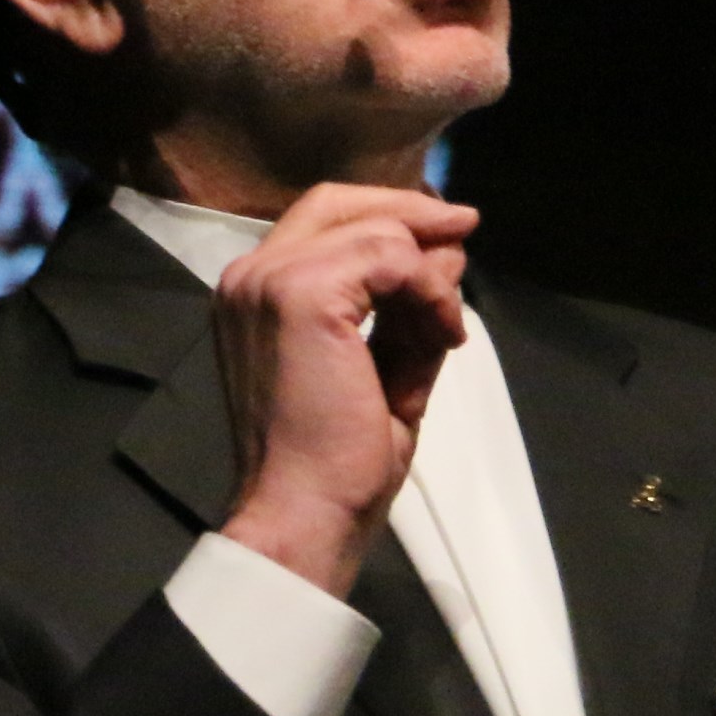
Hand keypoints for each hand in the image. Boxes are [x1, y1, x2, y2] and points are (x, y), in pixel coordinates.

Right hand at [214, 183, 479, 597]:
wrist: (305, 513)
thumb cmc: (336, 466)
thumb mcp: (385, 375)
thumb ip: (408, 316)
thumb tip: (448, 256)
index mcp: (257, 298)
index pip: (320, 224)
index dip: (386, 219)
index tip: (447, 236)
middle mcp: (250, 277)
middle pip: (337, 202)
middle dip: (410, 211)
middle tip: (465, 227)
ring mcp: (270, 280)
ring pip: (375, 230)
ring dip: (429, 274)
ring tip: (447, 330)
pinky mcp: (303, 292)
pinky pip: (390, 256)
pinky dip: (430, 289)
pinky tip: (444, 333)